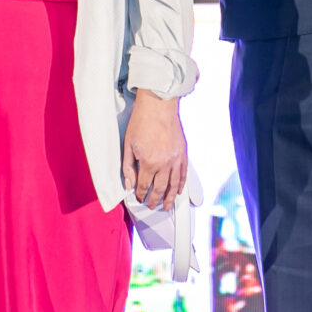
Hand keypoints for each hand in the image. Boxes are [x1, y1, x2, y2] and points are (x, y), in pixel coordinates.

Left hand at [122, 90, 187, 209]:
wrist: (158, 105)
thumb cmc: (142, 121)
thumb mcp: (128, 144)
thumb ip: (128, 167)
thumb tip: (129, 183)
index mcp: (149, 162)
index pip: (143, 186)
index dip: (139, 194)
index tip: (138, 197)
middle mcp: (164, 164)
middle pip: (159, 189)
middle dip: (154, 200)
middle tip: (151, 205)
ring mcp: (176, 159)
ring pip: (174, 185)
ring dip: (170, 198)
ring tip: (167, 206)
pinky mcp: (183, 153)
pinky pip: (184, 174)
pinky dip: (181, 185)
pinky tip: (179, 191)